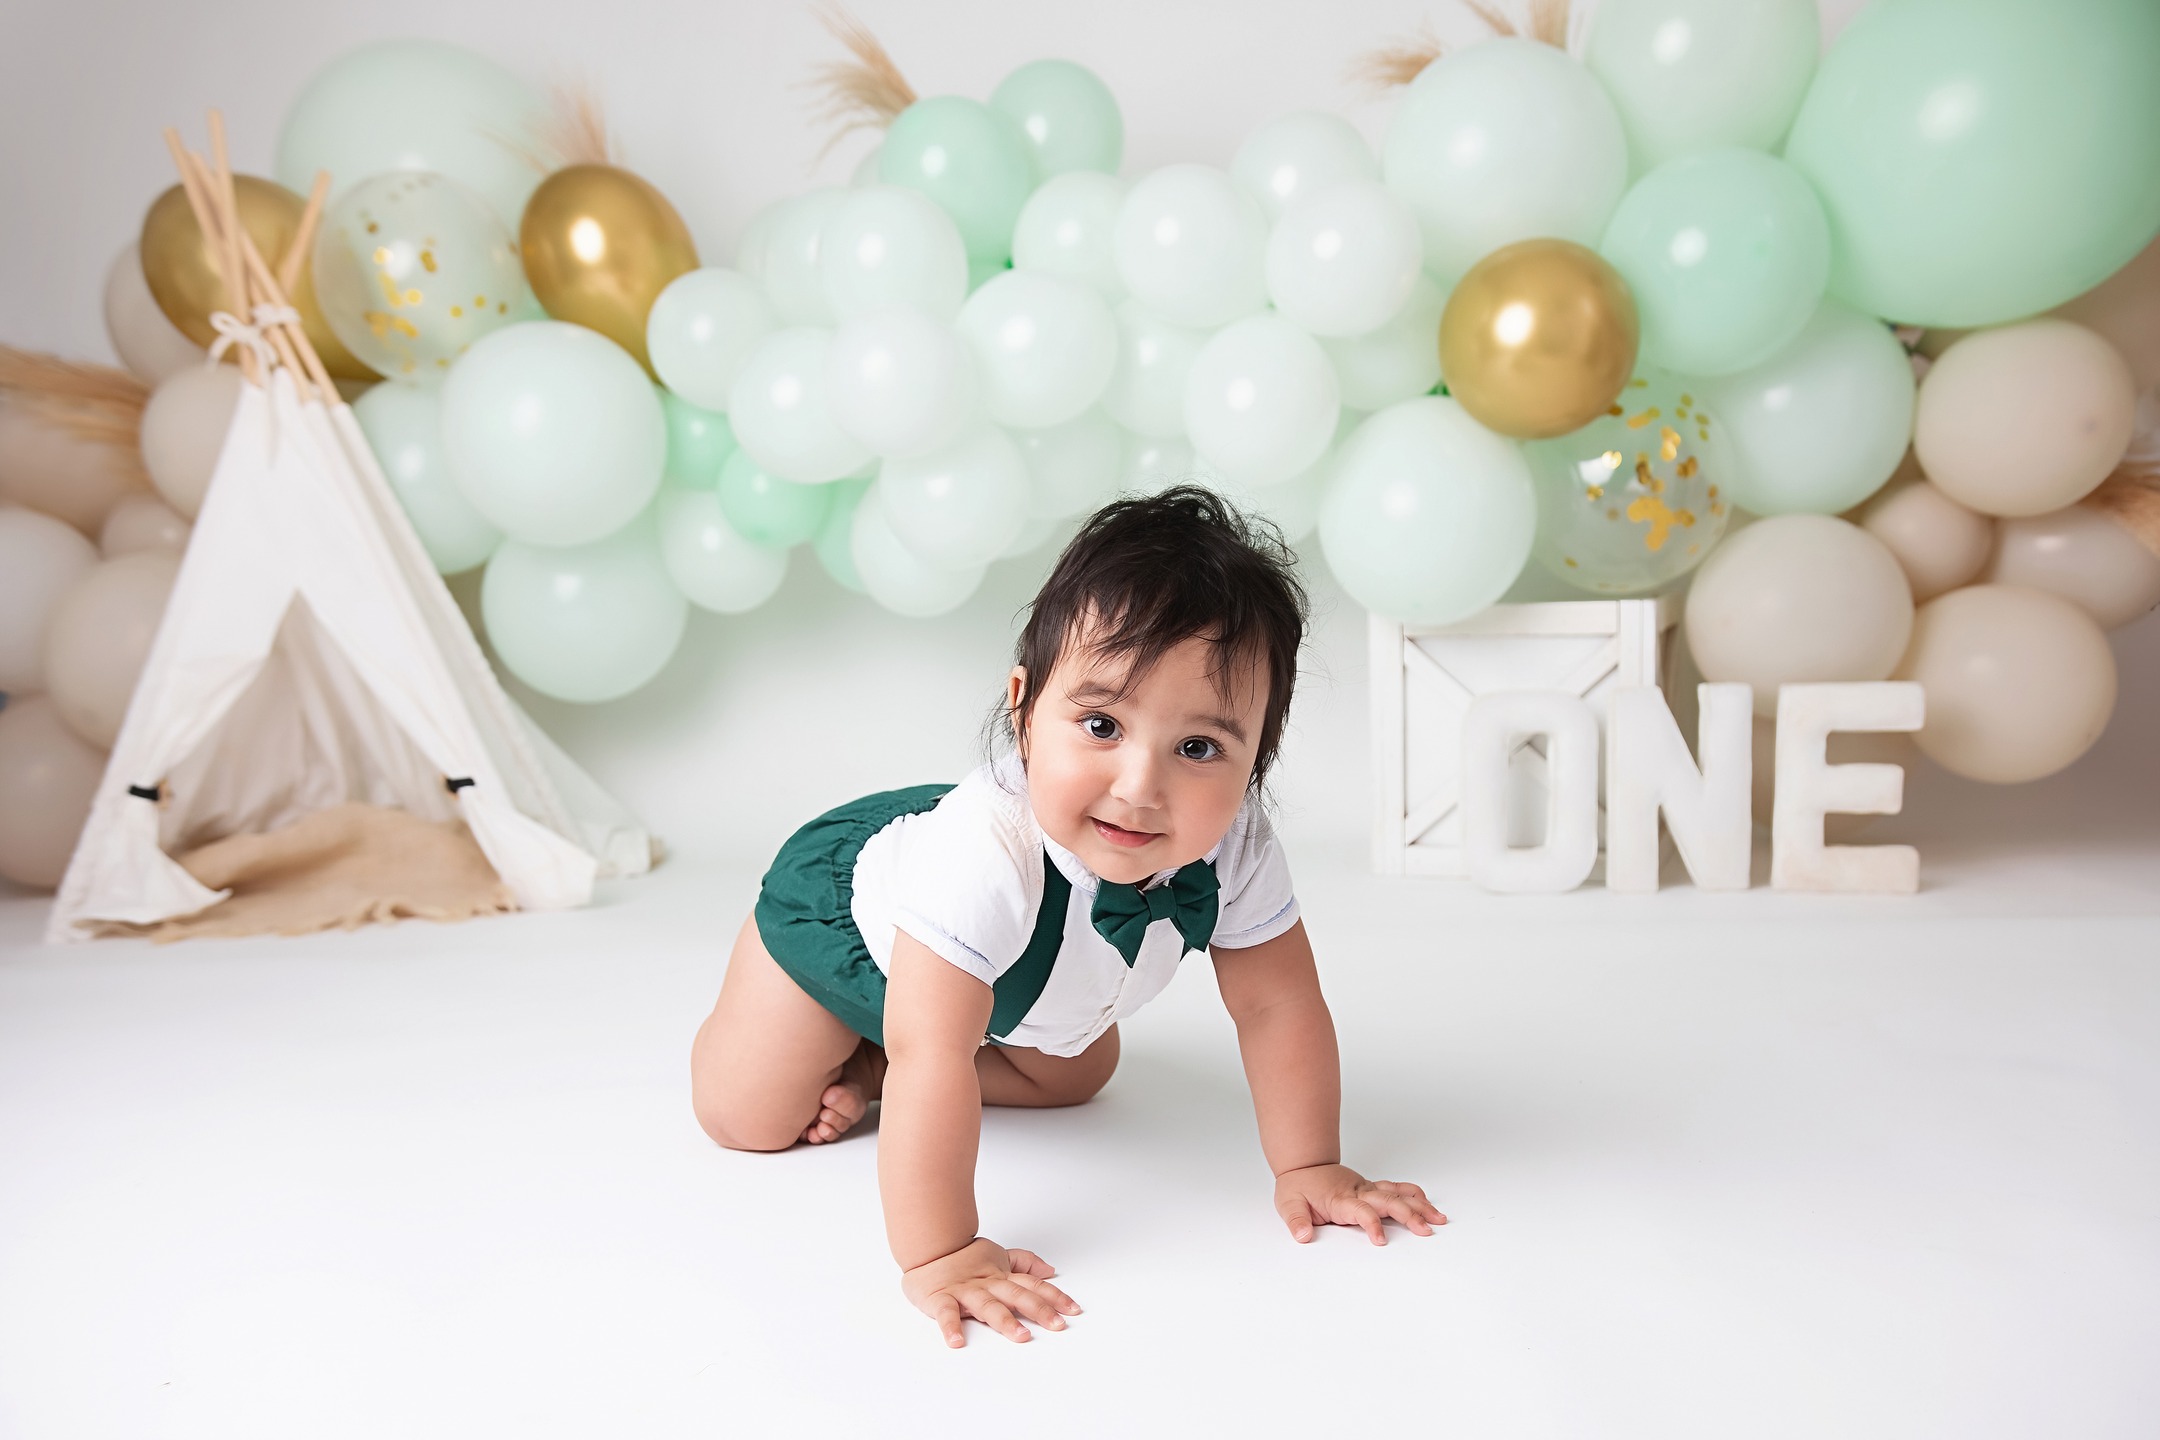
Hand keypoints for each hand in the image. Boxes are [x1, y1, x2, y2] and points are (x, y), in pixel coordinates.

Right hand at [900, 1236, 1082, 1347]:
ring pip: (987, 1306)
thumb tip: (1049, 1271)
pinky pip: (946, 1313)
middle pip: (1017, 1296)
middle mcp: (987, 1284)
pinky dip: (950, 1326)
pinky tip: (957, 1341)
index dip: (1054, 1297)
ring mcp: (964, 1291)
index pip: (1033, 1285)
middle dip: (1039, 1310)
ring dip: (1005, 1321)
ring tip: (1021, 1337)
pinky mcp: (940, 1298)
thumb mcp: (997, 1255)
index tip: (1074, 1311)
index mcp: (1001, 1276)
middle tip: (1057, 1325)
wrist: (927, 1245)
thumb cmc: (963, 1256)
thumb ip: (1023, 1263)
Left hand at [1274, 1163, 1445, 1244]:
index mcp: (1340, 1199)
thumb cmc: (1298, 1185)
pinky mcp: (1372, 1188)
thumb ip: (1296, 1220)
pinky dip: (1414, 1194)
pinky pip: (1397, 1189)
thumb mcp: (1288, 1203)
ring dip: (1419, 1206)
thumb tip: (1302, 1236)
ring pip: (1398, 1194)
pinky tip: (1428, 1204)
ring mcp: (1367, 1189)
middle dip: (1409, 1216)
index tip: (1381, 1240)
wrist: (1304, 1162)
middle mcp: (1358, 1192)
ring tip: (1439, 1219)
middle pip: (1388, 1202)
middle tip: (1426, 1230)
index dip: (1371, 1224)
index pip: (1361, 1211)